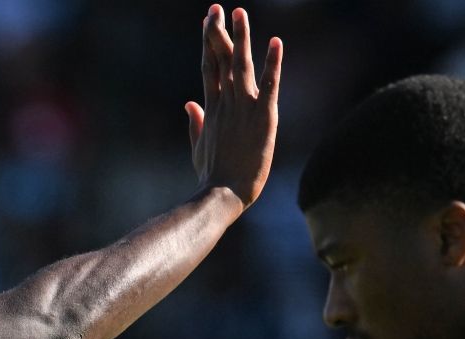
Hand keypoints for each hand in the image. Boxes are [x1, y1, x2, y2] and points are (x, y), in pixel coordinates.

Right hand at [186, 5, 282, 208]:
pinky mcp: (263, 118)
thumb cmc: (212, 176)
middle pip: (220, 60)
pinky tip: (275, 43)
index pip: (210, 67)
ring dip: (241, 38)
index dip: (209, 42)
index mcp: (212, 107)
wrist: (222, 194)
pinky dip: (272, 64)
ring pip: (241, 66)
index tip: (207, 20)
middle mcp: (226, 103)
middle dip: (217, 33)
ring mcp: (244, 109)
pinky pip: (269, 86)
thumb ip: (196, 122)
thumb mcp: (199, 146)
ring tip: (239, 13)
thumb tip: (189, 104)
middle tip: (216, 8)